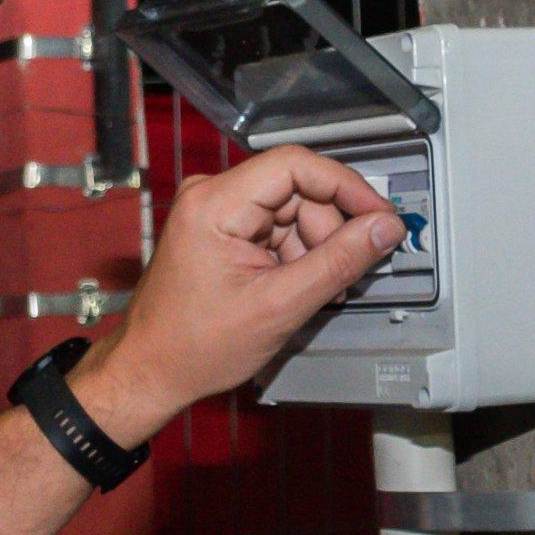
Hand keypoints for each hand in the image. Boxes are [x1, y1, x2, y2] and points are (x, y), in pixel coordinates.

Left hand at [70, 147, 403, 444]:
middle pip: (299, 190)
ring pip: (294, 211)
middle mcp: (211, 197)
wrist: (151, 371)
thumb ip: (338, 263)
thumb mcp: (280, 307)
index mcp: (214, 204)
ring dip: (315, 249)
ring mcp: (216, 213)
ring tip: (313, 292)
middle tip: (344, 272)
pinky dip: (297, 257)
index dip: (346, 186)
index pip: (295, 164)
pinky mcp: (223, 232)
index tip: (379, 215)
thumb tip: (383, 229)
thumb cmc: (191, 347)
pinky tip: (297, 289)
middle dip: (329, 231)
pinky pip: (278, 229)